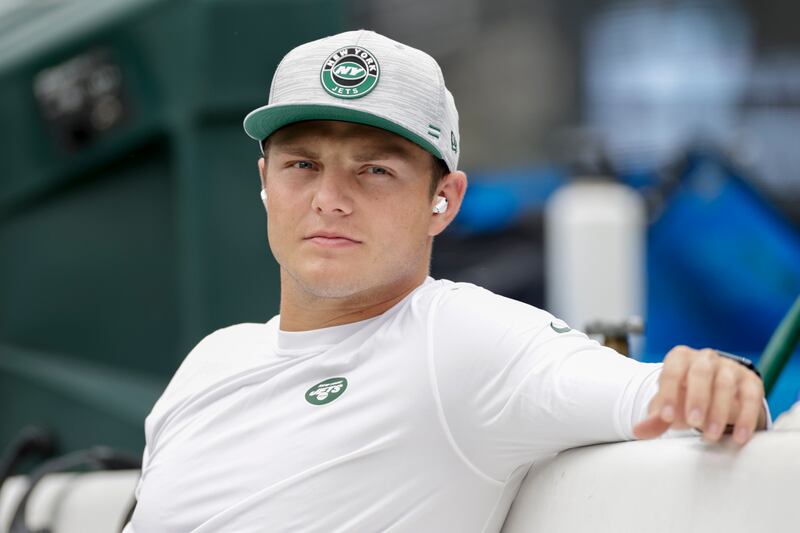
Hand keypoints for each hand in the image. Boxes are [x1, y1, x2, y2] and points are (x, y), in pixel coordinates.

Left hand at [633, 346, 766, 444]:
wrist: (713, 391)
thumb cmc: (684, 397)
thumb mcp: (669, 406)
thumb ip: (655, 418)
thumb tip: (637, 431)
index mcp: (680, 358)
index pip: (672, 371)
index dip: (669, 393)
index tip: (666, 418)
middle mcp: (705, 358)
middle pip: (701, 372)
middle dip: (697, 398)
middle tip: (693, 423)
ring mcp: (729, 367)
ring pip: (725, 383)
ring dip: (718, 412)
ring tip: (710, 435)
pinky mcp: (750, 381)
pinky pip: (751, 396)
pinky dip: (746, 417)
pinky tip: (739, 437)